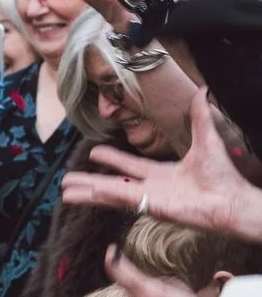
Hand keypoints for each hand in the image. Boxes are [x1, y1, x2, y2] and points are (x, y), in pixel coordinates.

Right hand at [61, 89, 261, 243]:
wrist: (231, 200)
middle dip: (89, 181)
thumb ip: (200, 118)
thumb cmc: (222, 176)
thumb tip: (203, 90)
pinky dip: (98, 195)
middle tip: (67, 180)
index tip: (94, 153)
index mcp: (162, 174)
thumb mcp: (207, 140)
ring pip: (109, 194)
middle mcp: (150, 188)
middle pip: (112, 183)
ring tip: (64, 191)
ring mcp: (147, 198)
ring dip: (86, 192)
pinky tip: (81, 194)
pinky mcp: (147, 206)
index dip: (112, 159)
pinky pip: (118, 198)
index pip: (130, 166)